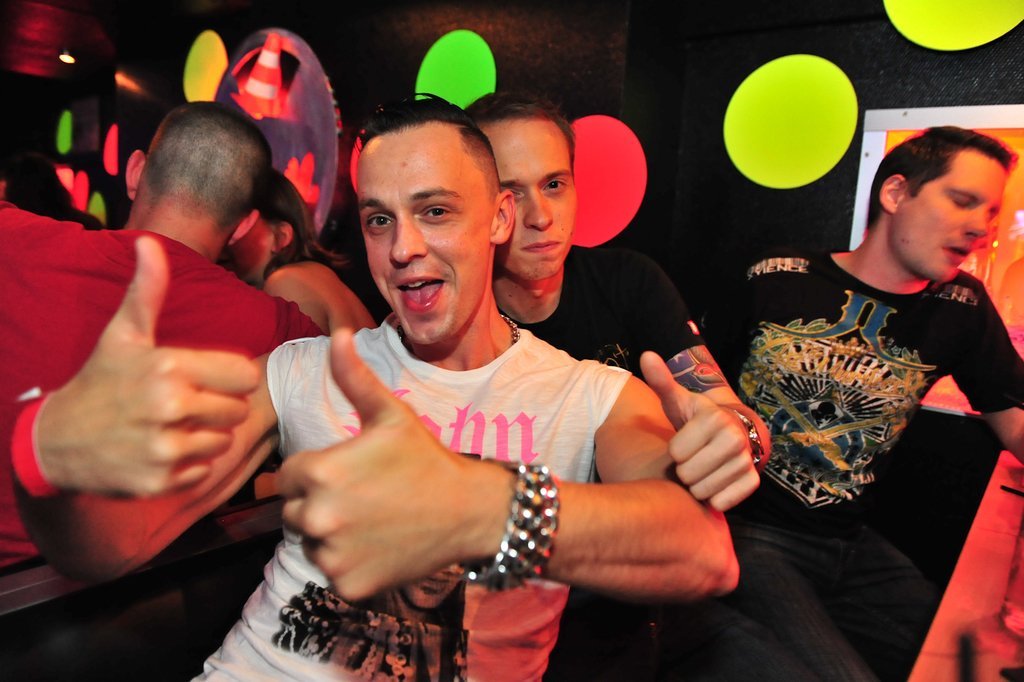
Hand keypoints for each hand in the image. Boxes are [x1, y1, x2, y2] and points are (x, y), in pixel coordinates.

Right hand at [35, 236, 260, 495]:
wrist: (56, 440)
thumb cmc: (100, 381)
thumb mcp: (123, 334)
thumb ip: (147, 292)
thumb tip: (150, 244)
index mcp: (170, 367)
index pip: (245, 376)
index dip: (229, 377)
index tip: (205, 377)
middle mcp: (170, 408)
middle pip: (237, 410)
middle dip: (218, 406)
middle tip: (183, 403)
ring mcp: (165, 448)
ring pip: (223, 441)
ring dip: (205, 436)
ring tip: (172, 425)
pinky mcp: (161, 482)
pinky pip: (203, 471)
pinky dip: (188, 465)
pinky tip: (160, 451)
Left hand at [279, 329, 507, 599]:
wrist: (469, 512)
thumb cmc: (426, 459)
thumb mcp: (390, 414)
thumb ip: (354, 378)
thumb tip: (338, 335)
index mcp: (319, 471)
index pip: (289, 476)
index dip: (318, 472)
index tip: (352, 473)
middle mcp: (317, 516)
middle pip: (294, 512)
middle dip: (320, 504)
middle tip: (363, 498)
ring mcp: (332, 555)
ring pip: (311, 543)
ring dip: (331, 535)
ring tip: (372, 521)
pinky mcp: (347, 585)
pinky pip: (332, 571)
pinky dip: (349, 564)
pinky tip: (379, 547)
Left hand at [640, 351, 758, 510]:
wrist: (730, 433)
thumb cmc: (695, 419)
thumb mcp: (677, 400)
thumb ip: (661, 381)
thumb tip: (646, 355)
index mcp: (714, 417)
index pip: (676, 452)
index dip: (674, 451)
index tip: (683, 441)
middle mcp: (735, 437)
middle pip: (687, 474)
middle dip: (684, 470)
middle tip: (692, 458)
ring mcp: (747, 459)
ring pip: (703, 491)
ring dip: (696, 486)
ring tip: (701, 470)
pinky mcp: (753, 480)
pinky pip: (724, 501)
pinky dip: (714, 498)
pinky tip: (713, 484)